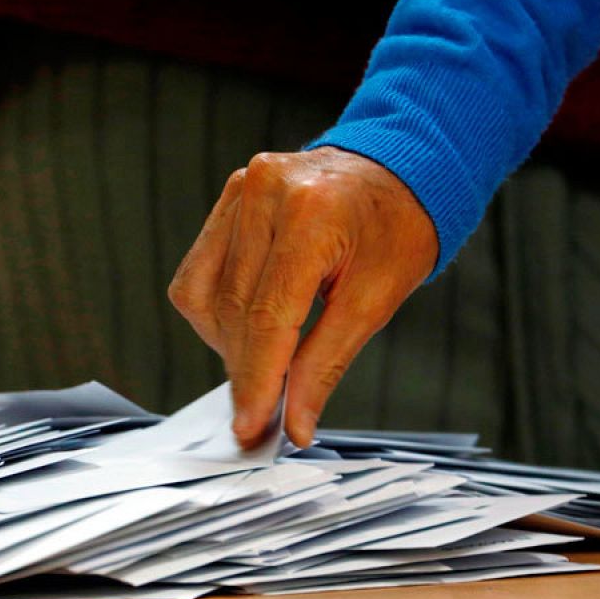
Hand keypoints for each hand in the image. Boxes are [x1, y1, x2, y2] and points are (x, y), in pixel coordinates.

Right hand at [168, 147, 437, 448]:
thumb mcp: (375, 301)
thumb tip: (295, 422)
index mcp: (313, 214)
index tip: (252, 426)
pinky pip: (200, 273)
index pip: (268, 315)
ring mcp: (243, 190)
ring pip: (206, 296)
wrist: (399, 172)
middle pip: (235, 310)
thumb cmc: (396, 230)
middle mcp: (268, 192)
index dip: (257, 379)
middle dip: (245, 371)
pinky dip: (217, 313)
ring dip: (228, 344)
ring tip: (266, 364)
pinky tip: (248, 327)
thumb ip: (326, 363)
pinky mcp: (230, 198)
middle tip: (260, 415)